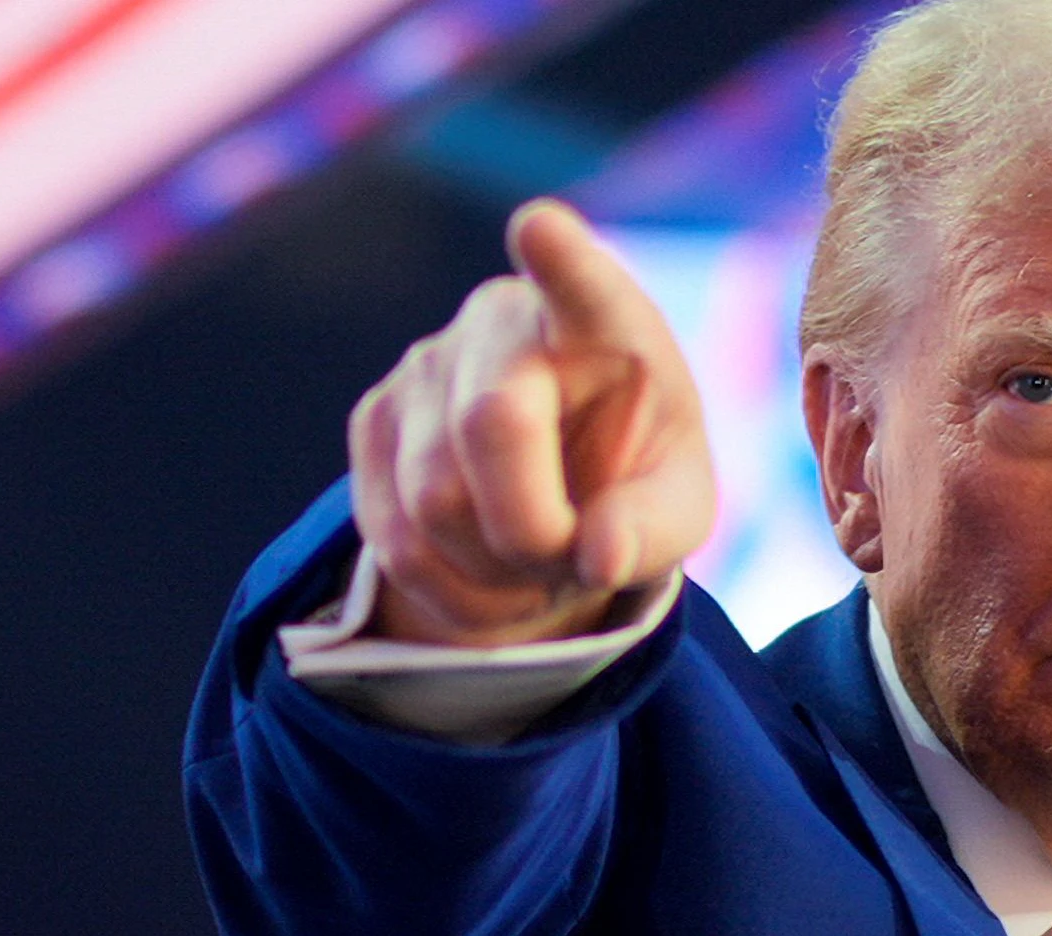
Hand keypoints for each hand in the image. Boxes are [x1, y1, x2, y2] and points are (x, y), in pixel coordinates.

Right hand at [347, 198, 714, 646]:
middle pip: (492, 428)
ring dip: (496, 570)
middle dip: (536, 528)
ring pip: (434, 501)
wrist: (561, 491)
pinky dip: (451, 590)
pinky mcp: (373, 420)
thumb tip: (598, 556)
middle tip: (577, 561)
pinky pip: (394, 539)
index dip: (560, 258)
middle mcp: (503, 321)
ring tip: (539, 564)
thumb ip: (653, 528)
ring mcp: (424, 363)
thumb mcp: (678, 507)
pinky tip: (489, 574)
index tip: (541, 229)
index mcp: (603, 320)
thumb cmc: (634, 479)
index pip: (580, 282)